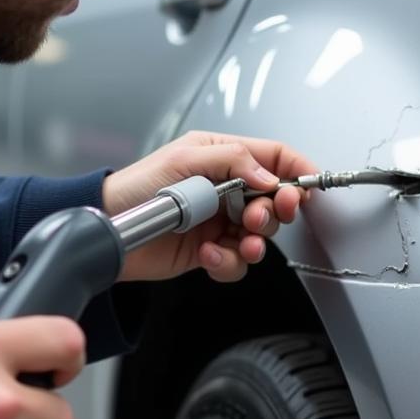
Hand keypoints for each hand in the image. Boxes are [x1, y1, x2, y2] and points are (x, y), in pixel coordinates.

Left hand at [103, 131, 317, 282]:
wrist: (110, 230)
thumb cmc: (136, 187)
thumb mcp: (184, 160)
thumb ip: (232, 161)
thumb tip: (269, 176)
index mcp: (223, 157)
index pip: (274, 158)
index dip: (296, 170)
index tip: (309, 186)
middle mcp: (227, 189)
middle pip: (275, 200)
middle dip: (274, 212)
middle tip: (259, 217)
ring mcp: (220, 221)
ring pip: (261, 235)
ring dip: (255, 242)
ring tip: (240, 243)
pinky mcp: (211, 250)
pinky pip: (238, 261)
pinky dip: (229, 261)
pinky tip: (208, 254)